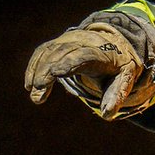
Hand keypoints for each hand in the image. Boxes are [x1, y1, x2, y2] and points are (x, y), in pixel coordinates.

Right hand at [24, 23, 143, 117]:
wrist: (114, 45)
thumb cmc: (118, 67)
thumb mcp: (125, 79)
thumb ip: (117, 95)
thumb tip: (108, 114)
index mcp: (103, 52)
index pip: (85, 55)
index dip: (70, 62)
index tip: (56, 72)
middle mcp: (85, 42)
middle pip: (63, 53)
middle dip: (47, 71)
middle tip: (37, 94)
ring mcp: (71, 40)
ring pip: (50, 51)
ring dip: (38, 71)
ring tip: (33, 93)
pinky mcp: (59, 43)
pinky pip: (43, 51)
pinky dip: (34, 66)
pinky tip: (29, 84)